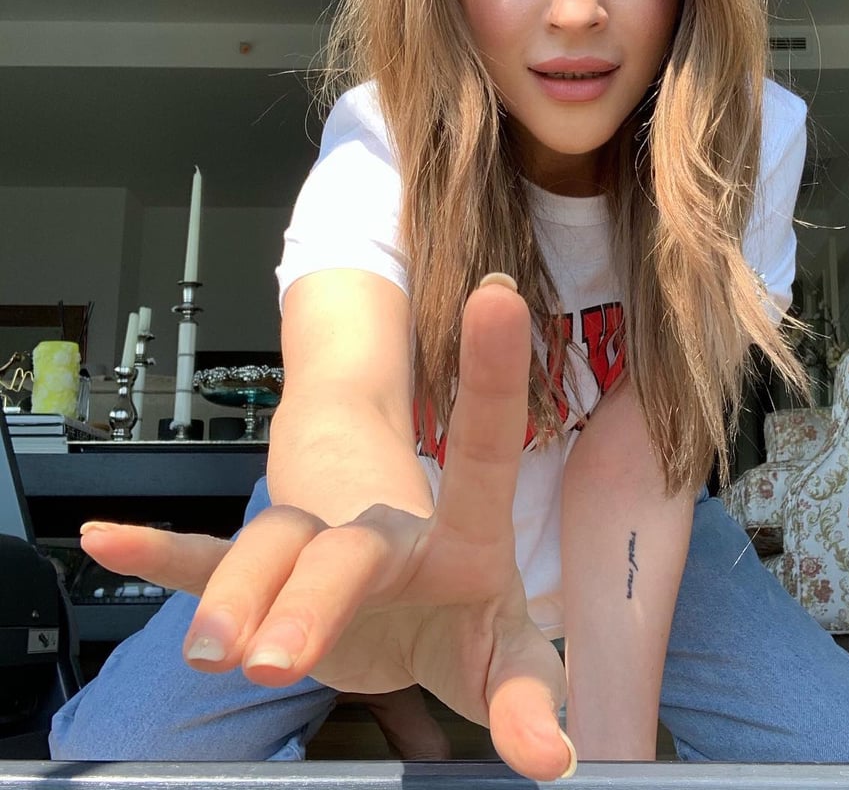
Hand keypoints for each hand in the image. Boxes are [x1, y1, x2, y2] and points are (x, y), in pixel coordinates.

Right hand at [80, 280, 574, 779]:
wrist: (413, 615)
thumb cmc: (470, 625)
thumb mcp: (509, 661)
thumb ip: (530, 697)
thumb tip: (551, 757)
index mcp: (462, 537)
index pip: (486, 445)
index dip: (492, 372)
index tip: (497, 294)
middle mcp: (384, 530)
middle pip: (347, 546)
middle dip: (313, 594)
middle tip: (276, 661)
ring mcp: (321, 548)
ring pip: (271, 549)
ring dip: (237, 593)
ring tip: (214, 653)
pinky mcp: (272, 580)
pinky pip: (211, 560)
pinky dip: (167, 557)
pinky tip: (108, 539)